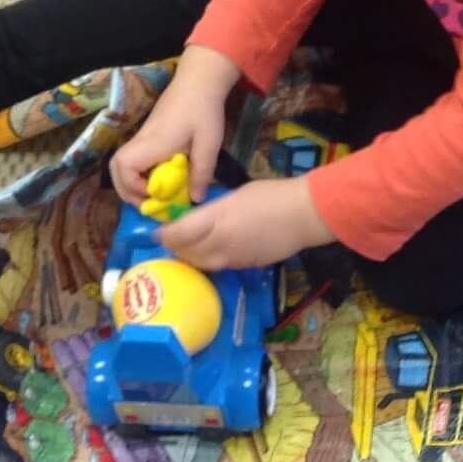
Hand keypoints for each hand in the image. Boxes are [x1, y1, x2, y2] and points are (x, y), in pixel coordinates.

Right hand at [112, 46, 242, 201]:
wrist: (198, 82)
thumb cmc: (204, 110)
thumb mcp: (209, 143)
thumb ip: (202, 172)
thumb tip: (195, 200)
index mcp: (155, 142)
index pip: (125, 166)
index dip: (133, 186)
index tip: (154, 195)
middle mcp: (142, 141)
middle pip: (116, 167)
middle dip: (126, 190)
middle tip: (148, 203)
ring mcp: (142, 137)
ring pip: (120, 163)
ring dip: (130, 183)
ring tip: (151, 195)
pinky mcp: (147, 136)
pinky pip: (132, 159)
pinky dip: (137, 174)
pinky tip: (157, 180)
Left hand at [160, 175, 334, 269]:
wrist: (304, 215)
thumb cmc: (272, 196)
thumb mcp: (236, 195)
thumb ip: (214, 210)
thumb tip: (200, 218)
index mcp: (216, 221)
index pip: (178, 234)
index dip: (164, 235)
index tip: (158, 232)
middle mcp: (220, 244)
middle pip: (186, 253)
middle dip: (175, 248)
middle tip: (170, 241)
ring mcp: (234, 258)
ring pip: (202, 264)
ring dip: (191, 258)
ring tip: (187, 249)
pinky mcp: (246, 266)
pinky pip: (220, 266)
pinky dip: (210, 261)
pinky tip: (212, 252)